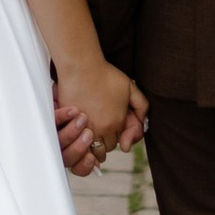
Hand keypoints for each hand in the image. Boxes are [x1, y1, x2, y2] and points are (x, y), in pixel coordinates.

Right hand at [52, 53, 142, 177]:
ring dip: (94, 143)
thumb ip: (142, 105)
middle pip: (107, 147)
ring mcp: (85, 128)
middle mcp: (103, 128)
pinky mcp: (70, 123)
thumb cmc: (105, 74)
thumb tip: (143, 122)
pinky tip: (80, 132)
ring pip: (93, 149)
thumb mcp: (130, 87)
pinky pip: (76, 142)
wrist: (81, 66)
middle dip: (107, 140)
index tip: (114, 128)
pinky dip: (80, 140)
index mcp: (117, 122)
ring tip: (92, 133)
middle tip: (103, 129)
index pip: (121, 143)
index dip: (119, 136)